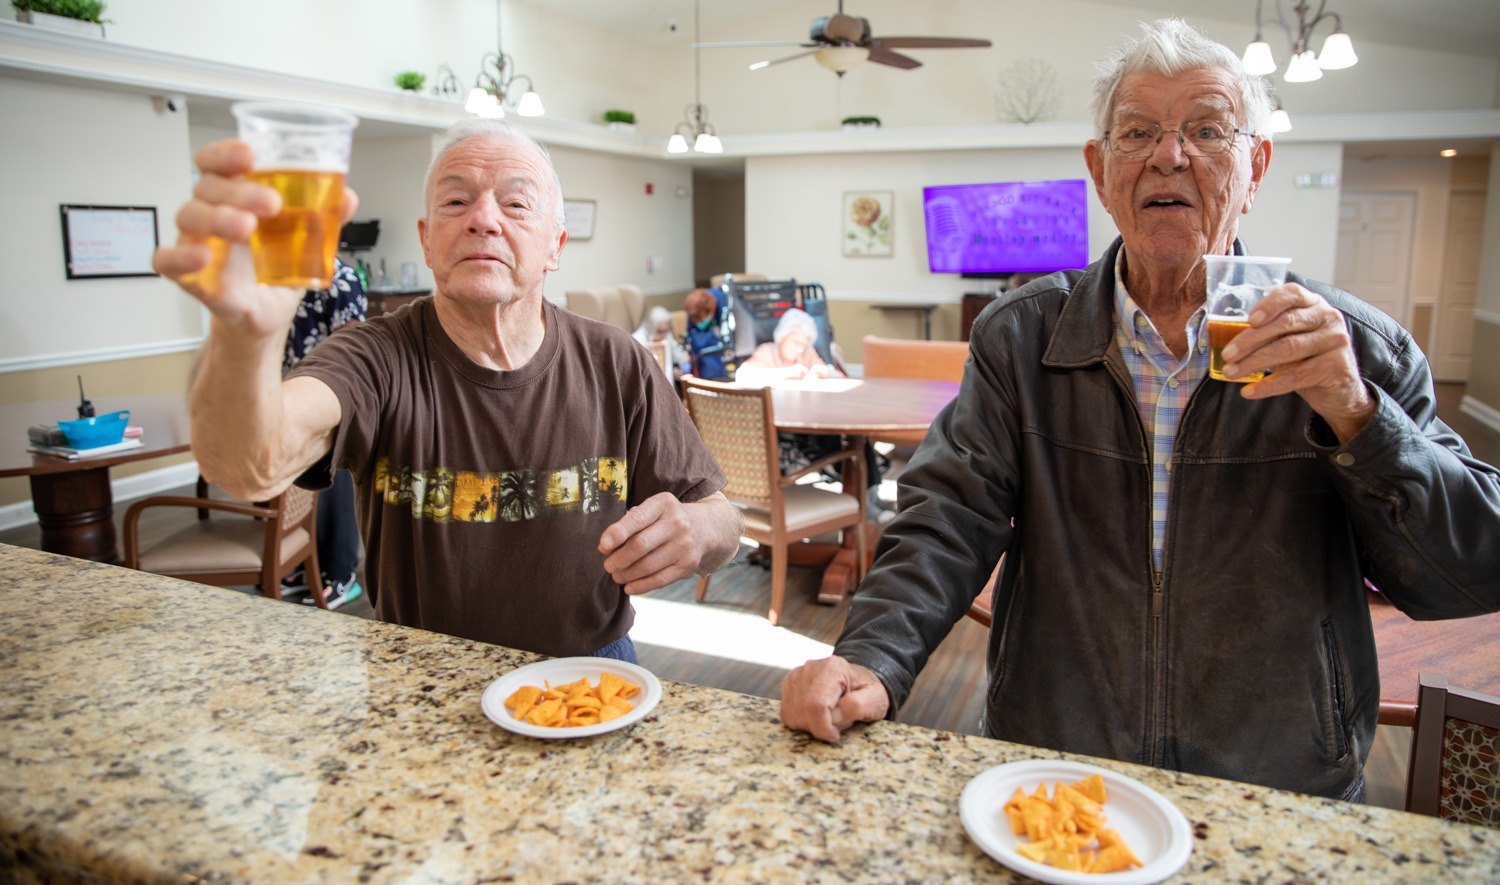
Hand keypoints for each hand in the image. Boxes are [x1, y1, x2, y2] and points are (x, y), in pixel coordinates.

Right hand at [151, 139, 359, 338]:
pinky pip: (167, 260)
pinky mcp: (190, 274)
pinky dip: (180, 256)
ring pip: (189, 215)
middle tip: (271, 203)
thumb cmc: (277, 269)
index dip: (226, 153)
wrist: (268, 315)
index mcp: (235, 196)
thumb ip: (324, 218)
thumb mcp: (306, 242)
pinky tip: (202, 255)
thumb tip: (346, 196)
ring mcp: (197, 241)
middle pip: (209, 186)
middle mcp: (211, 212)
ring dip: (217, 217)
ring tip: (246, 228)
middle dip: (239, 190)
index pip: (218, 162)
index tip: (249, 154)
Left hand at [598, 491, 722, 593]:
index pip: (637, 519)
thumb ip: (627, 525)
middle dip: (619, 559)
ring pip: (649, 565)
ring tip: (617, 576)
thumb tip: (605, 547)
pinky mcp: (689, 565)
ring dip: (627, 574)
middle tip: (608, 565)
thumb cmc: (665, 520)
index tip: (603, 545)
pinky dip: (641, 586)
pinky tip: (629, 587)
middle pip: (641, 545)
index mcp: (663, 504)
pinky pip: (660, 579)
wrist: (704, 528)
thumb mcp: (651, 512)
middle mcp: (677, 522)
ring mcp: (685, 545)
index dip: (618, 533)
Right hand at [779, 655, 889, 742]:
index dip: (823, 728)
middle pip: (803, 712)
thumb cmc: (867, 691)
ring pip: (793, 715)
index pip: (816, 705)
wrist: (857, 680)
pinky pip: (787, 715)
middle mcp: (809, 669)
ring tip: (830, 715)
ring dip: (811, 724)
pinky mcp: (787, 686)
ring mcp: (795, 676)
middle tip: (839, 721)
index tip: (836, 734)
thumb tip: (833, 717)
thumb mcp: (876, 699)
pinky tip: (818, 714)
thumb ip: (858, 706)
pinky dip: (802, 721)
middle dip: (820, 726)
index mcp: (832, 668)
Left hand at [1219, 282, 1375, 441]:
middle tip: (1227, 354)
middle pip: (1285, 323)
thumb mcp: (1287, 339)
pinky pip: (1296, 376)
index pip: (1292, 293)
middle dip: (1251, 339)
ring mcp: (1335, 341)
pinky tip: (1249, 391)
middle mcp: (1328, 317)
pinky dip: (1268, 385)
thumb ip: (1267, 332)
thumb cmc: (1305, 359)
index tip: (1249, 320)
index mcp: (1313, 304)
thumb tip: (1224, 339)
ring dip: (1254, 362)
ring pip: (1288, 349)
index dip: (1270, 304)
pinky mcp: (1336, 367)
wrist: (1338, 391)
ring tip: (1231, 372)